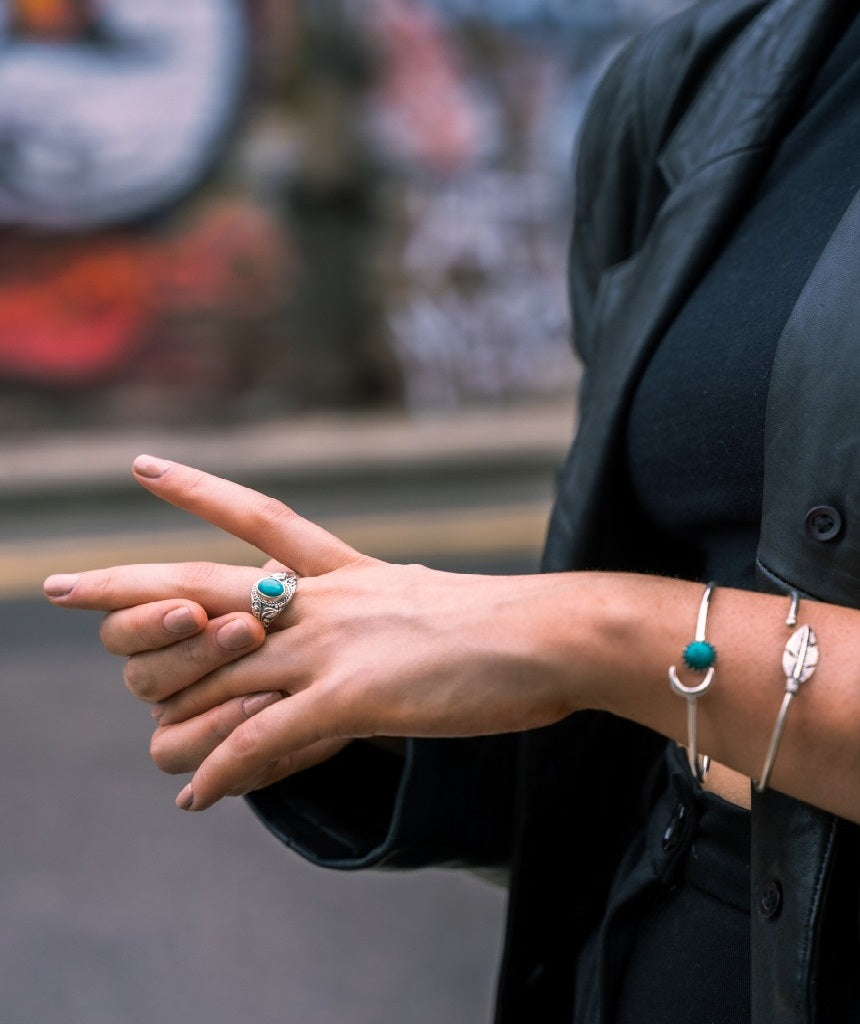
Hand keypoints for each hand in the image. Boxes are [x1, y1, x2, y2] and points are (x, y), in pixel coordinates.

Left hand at [45, 455, 577, 811]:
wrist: (554, 635)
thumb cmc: (503, 626)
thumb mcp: (423, 606)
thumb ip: (372, 617)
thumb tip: (348, 642)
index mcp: (343, 572)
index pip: (256, 518)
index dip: (195, 490)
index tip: (141, 465)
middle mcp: (324, 598)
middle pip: (198, 585)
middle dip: (120, 587)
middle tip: (60, 587)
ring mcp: (333, 643)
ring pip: (217, 674)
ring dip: (175, 717)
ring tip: (161, 753)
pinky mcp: (355, 695)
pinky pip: (264, 739)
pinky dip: (226, 772)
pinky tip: (197, 797)